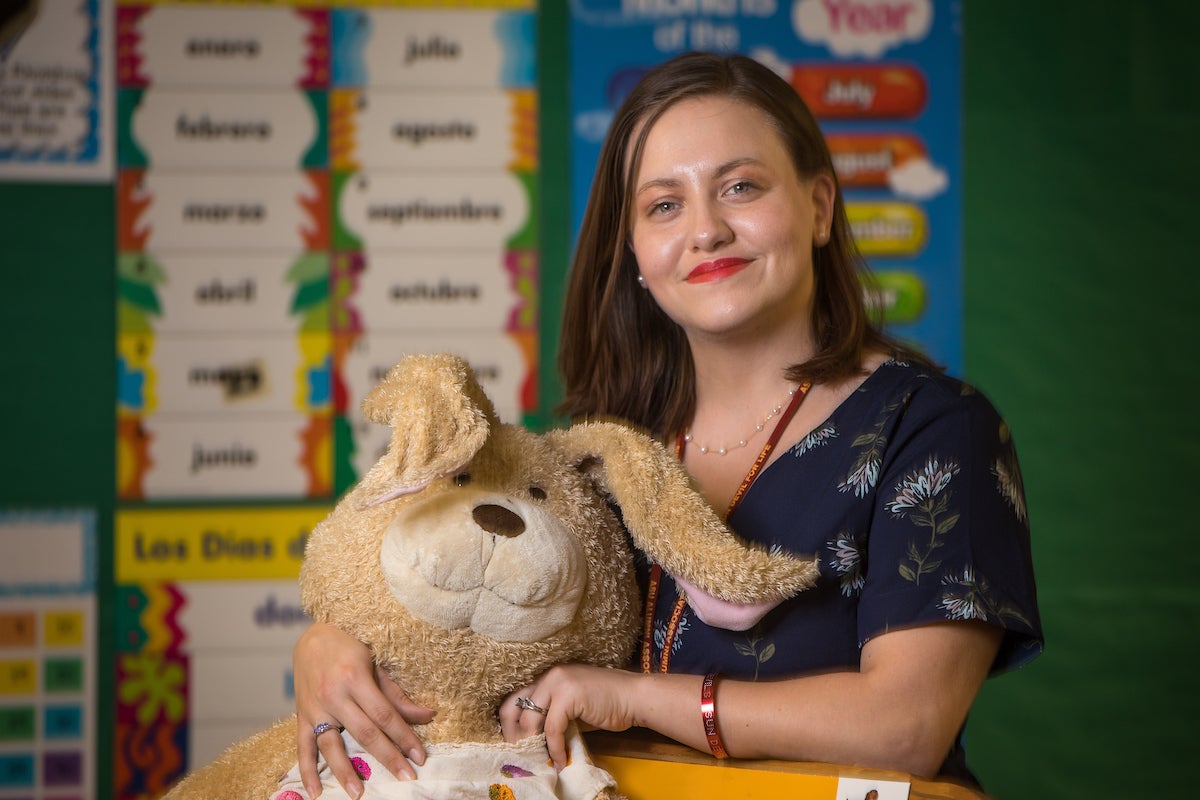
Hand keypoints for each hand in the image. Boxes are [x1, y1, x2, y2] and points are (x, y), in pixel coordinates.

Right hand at [294, 621, 434, 796]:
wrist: (312, 635)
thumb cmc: (350, 644)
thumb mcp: (375, 662)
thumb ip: (396, 693)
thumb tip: (426, 715)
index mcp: (355, 678)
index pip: (385, 715)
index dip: (404, 737)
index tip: (420, 757)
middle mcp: (333, 695)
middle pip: (365, 733)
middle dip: (388, 757)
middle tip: (406, 778)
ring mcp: (315, 707)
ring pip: (331, 745)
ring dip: (345, 771)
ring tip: (359, 793)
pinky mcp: (301, 715)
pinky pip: (302, 746)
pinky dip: (307, 770)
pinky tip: (314, 791)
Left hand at [499, 664, 639, 768]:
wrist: (634, 697)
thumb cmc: (606, 703)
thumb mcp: (572, 707)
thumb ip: (551, 716)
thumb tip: (532, 741)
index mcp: (547, 677)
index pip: (514, 699)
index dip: (510, 726)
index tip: (516, 746)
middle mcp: (548, 675)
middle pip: (512, 708)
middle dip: (514, 737)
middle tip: (523, 756)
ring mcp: (557, 682)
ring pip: (529, 720)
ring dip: (533, 746)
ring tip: (541, 761)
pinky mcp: (569, 694)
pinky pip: (552, 728)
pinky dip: (554, 749)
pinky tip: (560, 760)